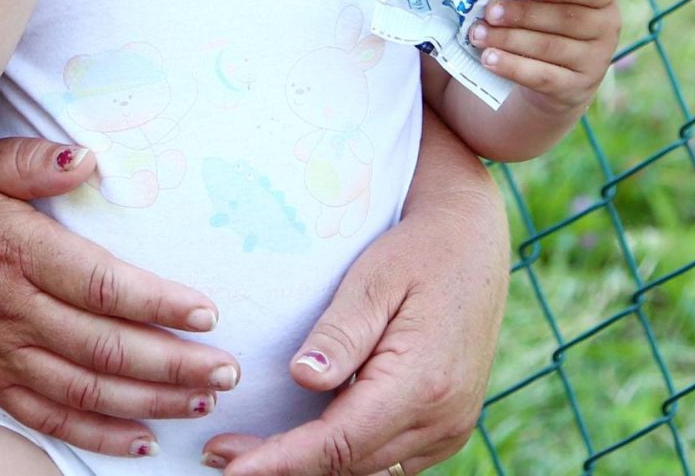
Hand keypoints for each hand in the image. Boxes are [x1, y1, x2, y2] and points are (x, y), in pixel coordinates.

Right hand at [0, 137, 238, 457]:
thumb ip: (30, 160)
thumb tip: (86, 157)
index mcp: (16, 249)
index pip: (101, 284)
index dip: (157, 303)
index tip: (206, 313)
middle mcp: (11, 308)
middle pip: (105, 348)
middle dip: (174, 365)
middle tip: (226, 371)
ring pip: (84, 390)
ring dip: (149, 402)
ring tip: (200, 403)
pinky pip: (46, 418)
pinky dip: (95, 434)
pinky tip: (138, 439)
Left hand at [201, 161, 506, 474]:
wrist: (474, 242)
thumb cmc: (419, 251)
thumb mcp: (373, 279)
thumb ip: (339, 333)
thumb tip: (302, 379)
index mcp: (420, 383)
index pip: (337, 443)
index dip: (280, 461)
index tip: (230, 466)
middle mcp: (442, 419)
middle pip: (348, 465)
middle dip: (284, 467)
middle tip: (221, 455)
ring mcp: (450, 428)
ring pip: (369, 468)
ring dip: (314, 465)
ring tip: (252, 454)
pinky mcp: (448, 427)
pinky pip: (390, 459)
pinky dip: (347, 455)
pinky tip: (307, 441)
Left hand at [467, 0, 618, 116]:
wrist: (561, 80)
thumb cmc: (551, 26)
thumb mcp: (555, 4)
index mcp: (602, 0)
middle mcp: (606, 29)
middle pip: (565, 19)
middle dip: (523, 14)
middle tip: (490, 11)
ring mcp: (594, 61)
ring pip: (549, 47)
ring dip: (509, 39)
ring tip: (479, 34)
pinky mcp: (575, 88)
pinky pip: (541, 76)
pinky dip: (512, 66)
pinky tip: (489, 58)